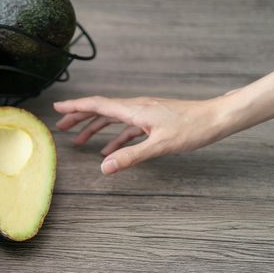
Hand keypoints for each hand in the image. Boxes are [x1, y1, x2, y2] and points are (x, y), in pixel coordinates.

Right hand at [54, 95, 233, 174]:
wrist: (216, 118)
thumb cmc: (192, 128)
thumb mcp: (160, 146)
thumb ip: (130, 157)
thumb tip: (104, 167)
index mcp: (133, 110)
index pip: (98, 105)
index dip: (76, 106)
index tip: (57, 107)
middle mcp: (135, 107)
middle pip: (100, 110)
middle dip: (79, 117)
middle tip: (62, 126)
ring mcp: (143, 113)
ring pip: (112, 118)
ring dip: (94, 128)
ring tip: (79, 140)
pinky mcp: (151, 120)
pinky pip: (125, 128)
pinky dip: (113, 138)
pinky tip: (109, 150)